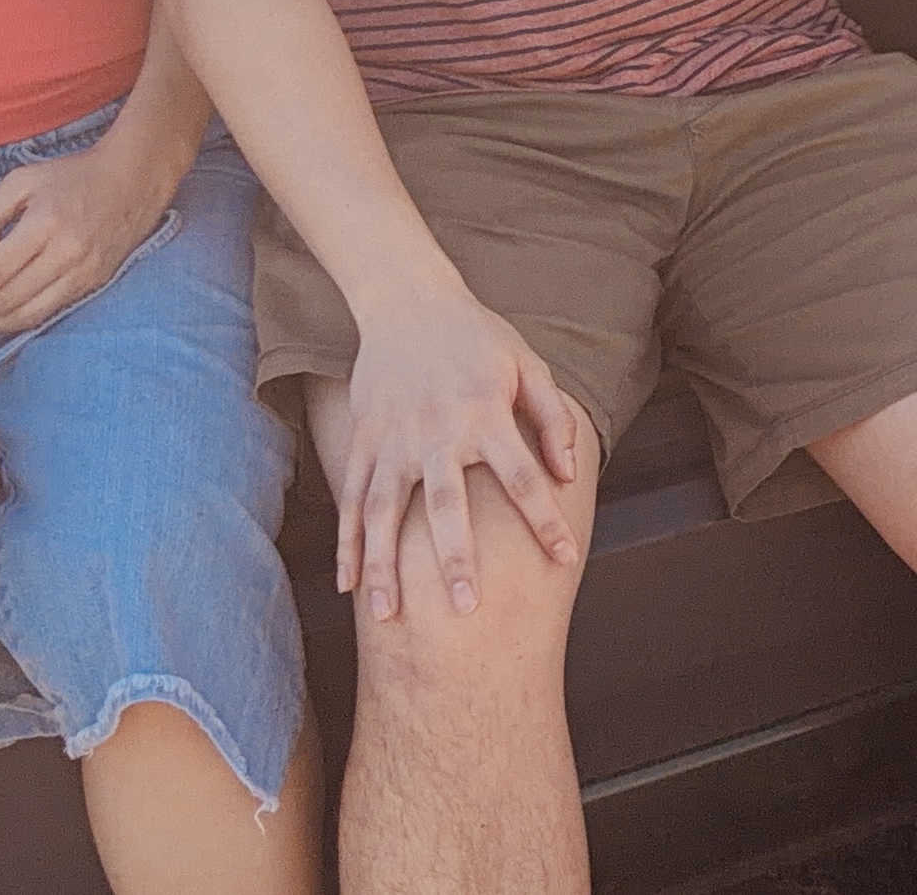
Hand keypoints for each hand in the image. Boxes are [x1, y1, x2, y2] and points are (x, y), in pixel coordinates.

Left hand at [0, 113, 184, 337]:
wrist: (134, 178)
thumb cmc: (72, 175)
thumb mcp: (20, 181)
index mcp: (44, 225)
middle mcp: (66, 255)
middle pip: (5, 302)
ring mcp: (83, 273)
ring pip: (26, 317)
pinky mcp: (94, 284)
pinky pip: (48, 313)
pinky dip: (19, 318)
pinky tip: (3, 311)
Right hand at [334, 290, 583, 619]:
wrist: (407, 302)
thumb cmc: (478, 339)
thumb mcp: (528, 364)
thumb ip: (552, 418)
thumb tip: (568, 475)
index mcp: (485, 413)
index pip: (524, 476)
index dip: (546, 519)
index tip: (565, 559)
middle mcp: (437, 431)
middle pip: (448, 504)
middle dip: (457, 557)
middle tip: (468, 608)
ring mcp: (393, 438)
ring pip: (386, 512)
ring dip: (385, 564)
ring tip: (388, 614)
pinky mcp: (363, 440)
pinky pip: (353, 500)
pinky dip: (347, 543)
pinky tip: (347, 585)